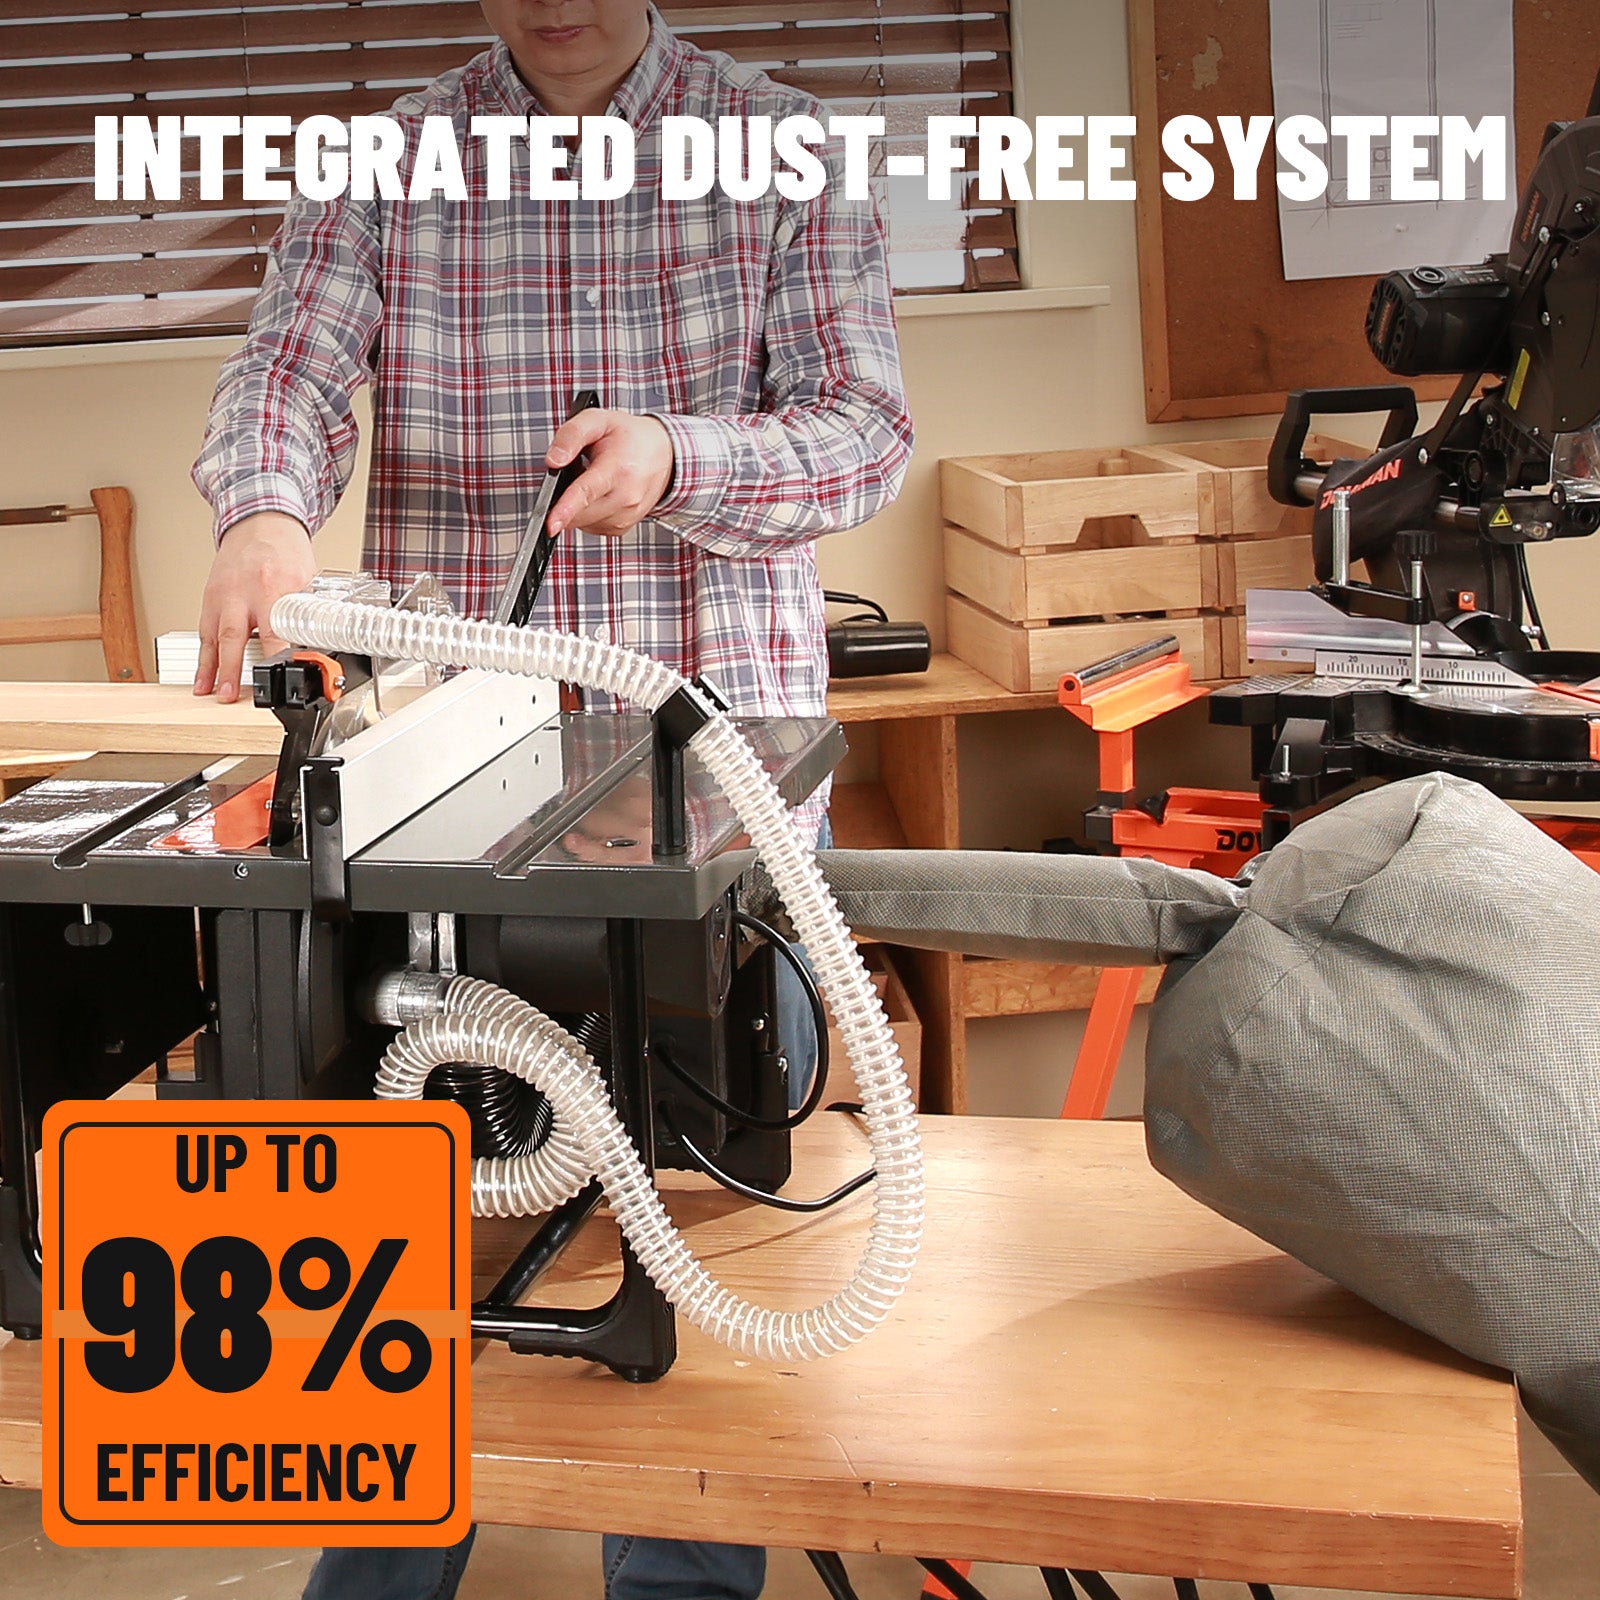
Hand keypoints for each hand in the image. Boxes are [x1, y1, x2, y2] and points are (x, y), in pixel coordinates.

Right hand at [194, 512, 315, 702]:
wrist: (259, 522)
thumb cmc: (285, 551)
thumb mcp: (309, 578)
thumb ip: (310, 611)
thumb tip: (324, 644)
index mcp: (275, 586)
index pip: (276, 629)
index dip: (277, 655)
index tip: (281, 676)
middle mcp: (244, 592)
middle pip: (235, 635)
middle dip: (232, 668)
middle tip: (230, 695)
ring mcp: (224, 595)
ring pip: (214, 636)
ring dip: (211, 668)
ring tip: (208, 693)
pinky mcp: (210, 597)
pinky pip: (205, 630)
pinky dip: (203, 655)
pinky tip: (201, 677)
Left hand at [545, 410, 675, 537]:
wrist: (664, 454)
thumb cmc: (629, 437)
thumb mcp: (598, 420)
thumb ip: (571, 435)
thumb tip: (553, 461)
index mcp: (618, 468)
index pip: (587, 492)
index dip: (566, 509)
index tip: (551, 524)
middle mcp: (626, 497)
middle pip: (579, 513)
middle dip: (563, 497)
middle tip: (578, 470)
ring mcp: (626, 516)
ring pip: (581, 522)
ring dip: (575, 506)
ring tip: (590, 480)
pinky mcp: (621, 527)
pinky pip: (590, 526)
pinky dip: (585, 513)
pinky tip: (596, 495)